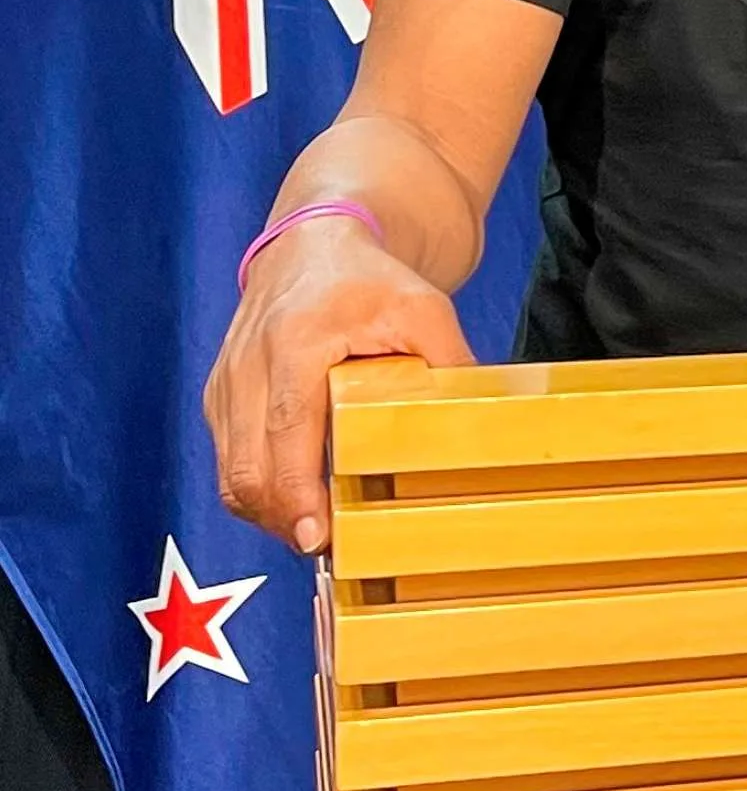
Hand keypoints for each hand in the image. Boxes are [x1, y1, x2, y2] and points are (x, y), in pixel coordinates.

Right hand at [203, 215, 472, 553]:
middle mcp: (247, 365)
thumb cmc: (369, 278)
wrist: (313, 242)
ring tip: (317, 530)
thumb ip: (449, 362)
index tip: (316, 535)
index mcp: (293, 341)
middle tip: (326, 547)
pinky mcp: (220, 397)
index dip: (296, 492)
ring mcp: (226, 383)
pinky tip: (298, 502)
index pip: (286, 432)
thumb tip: (481, 423)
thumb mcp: (424, 308)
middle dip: (281, 517)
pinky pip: (230, 461)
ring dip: (269, 512)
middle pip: (246, 467)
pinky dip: (260, 490)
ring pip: (231, 474)